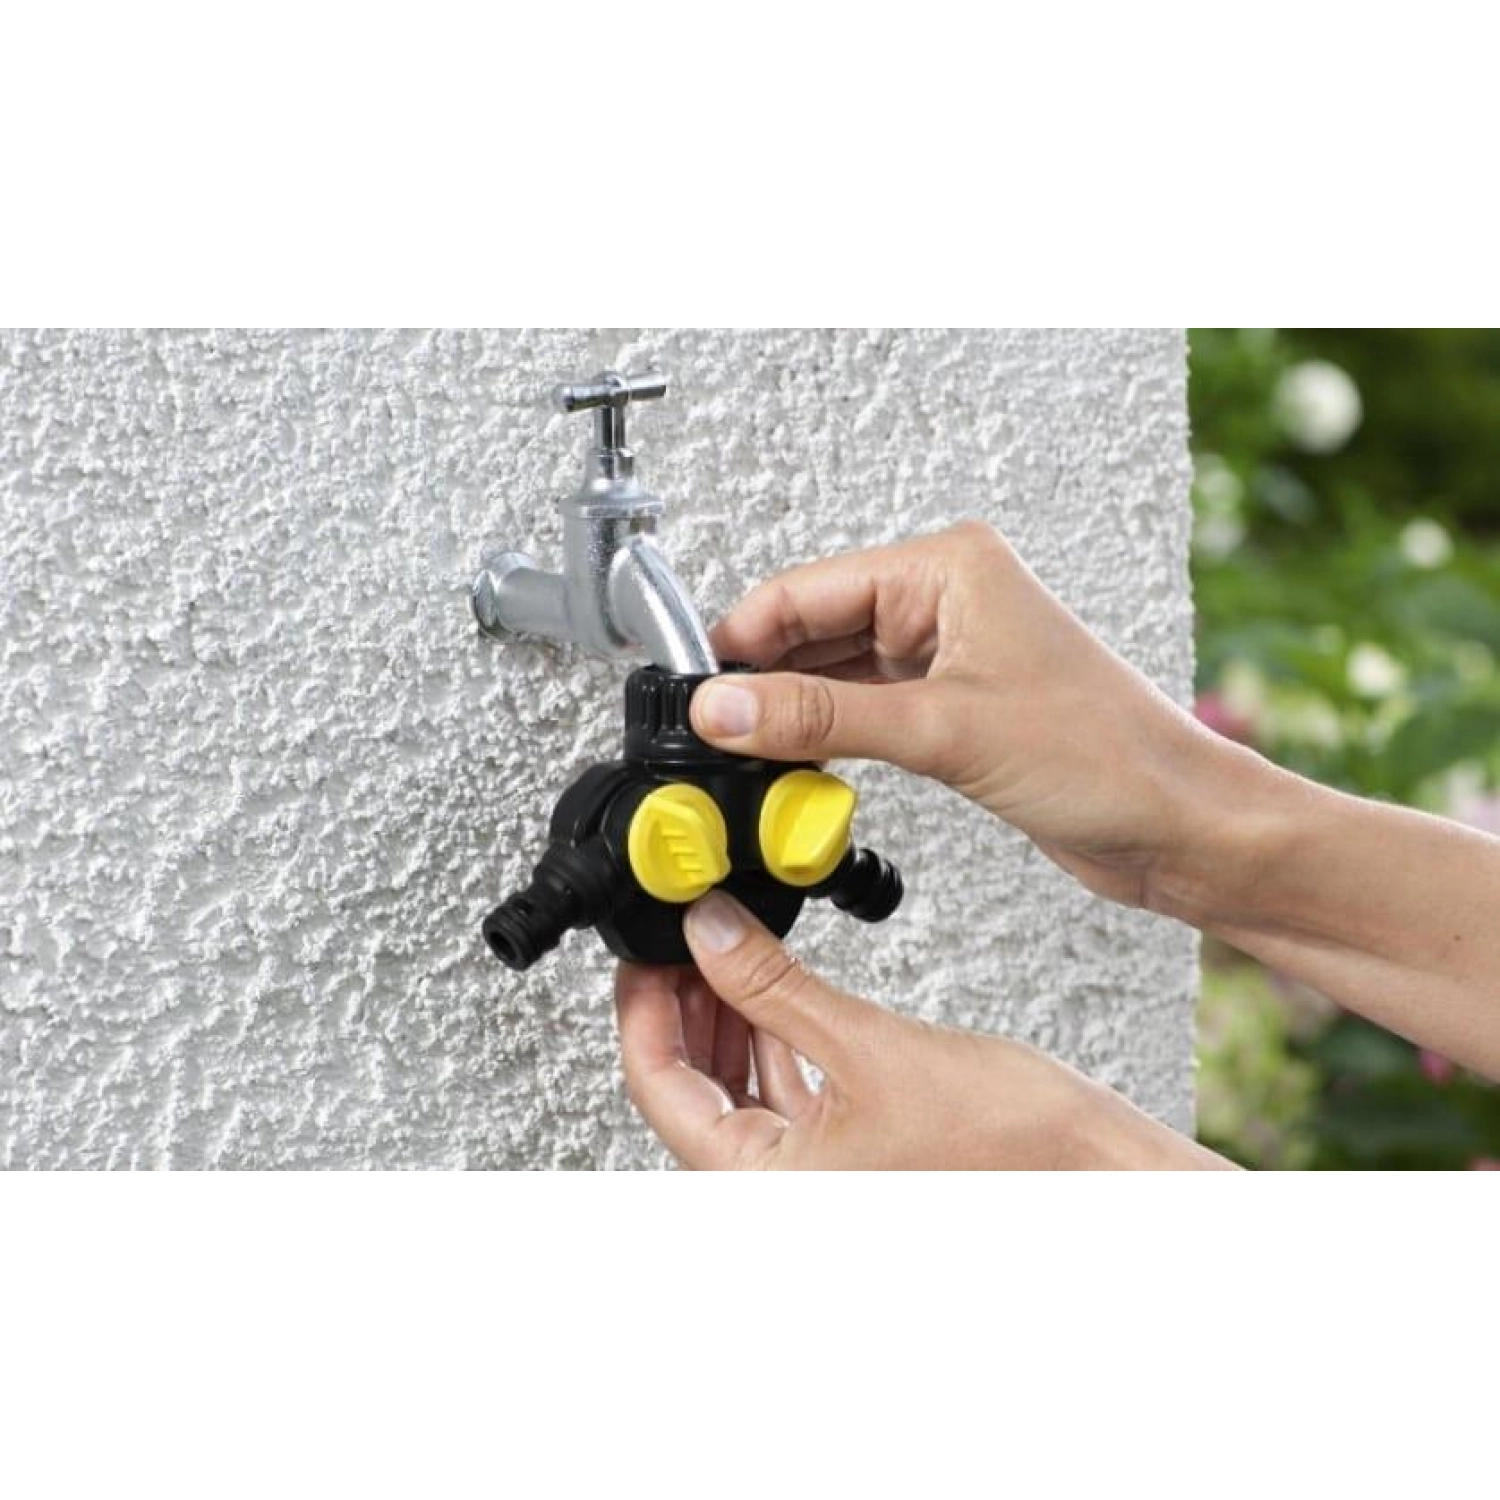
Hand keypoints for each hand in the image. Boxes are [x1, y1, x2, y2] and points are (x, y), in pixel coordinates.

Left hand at [615, 892, 1230, 1169]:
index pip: (661, 1090)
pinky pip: (784, 1091)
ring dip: (726, 1018)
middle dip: (683, 1007)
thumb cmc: (1011, 1147)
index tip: (643, 951)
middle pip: (693, 1089)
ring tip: (720, 949)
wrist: (1096, 1171)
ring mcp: (819, 1174)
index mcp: (767, 1187)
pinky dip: (772, 1036)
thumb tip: (707, 934)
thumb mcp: (867, 1046)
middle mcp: (784, 1191)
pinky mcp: (852, 1150)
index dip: (641, 1010)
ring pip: (737, 1088)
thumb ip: (772, 987)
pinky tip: (772, 990)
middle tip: (679, 938)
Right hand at [691, 520, 1237, 908]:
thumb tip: (727, 707)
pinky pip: (863, 708)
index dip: (742, 638)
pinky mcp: (951, 705)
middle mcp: (945, 601)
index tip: (696, 689)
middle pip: (815, 626)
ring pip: (835, 672)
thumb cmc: (1107, 755)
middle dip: (762, 678)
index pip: (809, 588)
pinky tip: (798, 765)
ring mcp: (947, 655)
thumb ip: (824, 718)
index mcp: (948, 569)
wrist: (1178, 825)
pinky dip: (827, 736)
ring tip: (747, 756)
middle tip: (711, 732)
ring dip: (792, 712)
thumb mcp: (943, 730)